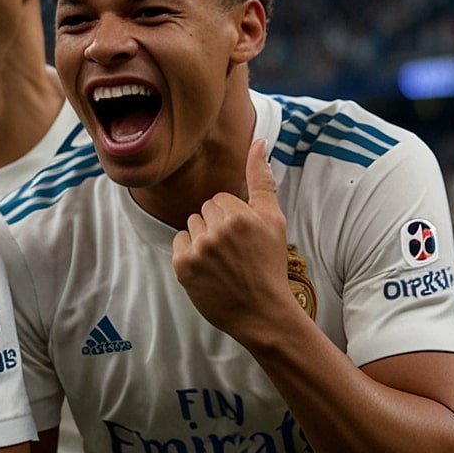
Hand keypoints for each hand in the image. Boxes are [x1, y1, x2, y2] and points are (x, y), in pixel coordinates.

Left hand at [172, 139, 297, 341]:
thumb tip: (258, 141)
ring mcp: (198, 249)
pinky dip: (190, 254)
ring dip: (202, 238)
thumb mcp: (274, 220)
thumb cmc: (269, 264)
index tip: (244, 238)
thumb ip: (262, 179)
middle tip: (234, 251)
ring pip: (191, 225)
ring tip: (222, 260)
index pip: (220, 199)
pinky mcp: (183, 267)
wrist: (262, 311)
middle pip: (204, 211)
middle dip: (217, 226)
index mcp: (239, 215)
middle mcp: (216, 230)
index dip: (233, 217)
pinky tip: (208, 268)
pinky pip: (180, 243)